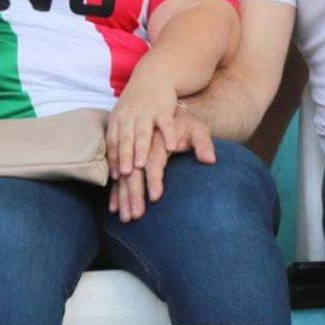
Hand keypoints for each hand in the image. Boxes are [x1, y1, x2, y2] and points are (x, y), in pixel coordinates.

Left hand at [106, 73, 177, 180]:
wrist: (154, 75)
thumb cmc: (137, 104)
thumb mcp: (123, 117)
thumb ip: (120, 139)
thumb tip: (114, 167)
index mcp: (118, 119)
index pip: (112, 141)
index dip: (113, 158)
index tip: (115, 176)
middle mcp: (130, 115)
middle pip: (126, 139)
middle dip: (124, 157)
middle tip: (124, 175)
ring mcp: (146, 111)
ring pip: (142, 132)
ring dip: (141, 149)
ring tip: (141, 166)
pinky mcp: (163, 108)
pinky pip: (166, 123)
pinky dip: (168, 135)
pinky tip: (172, 148)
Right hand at [108, 108, 215, 222]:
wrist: (165, 107)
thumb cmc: (185, 122)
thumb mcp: (197, 128)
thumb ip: (203, 143)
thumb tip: (210, 160)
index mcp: (157, 137)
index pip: (154, 161)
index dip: (154, 178)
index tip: (156, 198)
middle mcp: (140, 144)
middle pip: (134, 171)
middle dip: (134, 194)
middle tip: (136, 216)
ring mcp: (130, 150)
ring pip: (122, 175)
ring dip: (122, 197)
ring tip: (124, 218)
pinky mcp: (126, 156)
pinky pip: (117, 175)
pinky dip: (114, 191)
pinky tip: (113, 208)